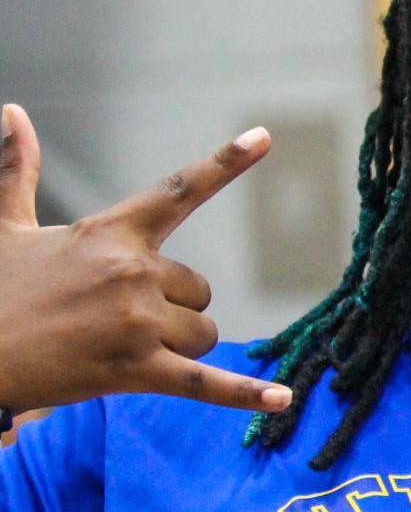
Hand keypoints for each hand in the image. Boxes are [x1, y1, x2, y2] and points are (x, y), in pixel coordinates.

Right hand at [0, 104, 293, 414]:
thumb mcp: (5, 228)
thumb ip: (15, 170)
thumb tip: (11, 110)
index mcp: (110, 231)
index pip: (180, 190)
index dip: (226, 162)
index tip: (265, 136)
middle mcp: (132, 270)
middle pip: (198, 290)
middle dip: (170, 310)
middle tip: (111, 321)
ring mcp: (136, 321)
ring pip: (202, 332)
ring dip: (175, 346)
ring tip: (117, 349)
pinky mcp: (135, 370)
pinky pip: (205, 383)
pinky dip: (244, 393)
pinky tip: (281, 401)